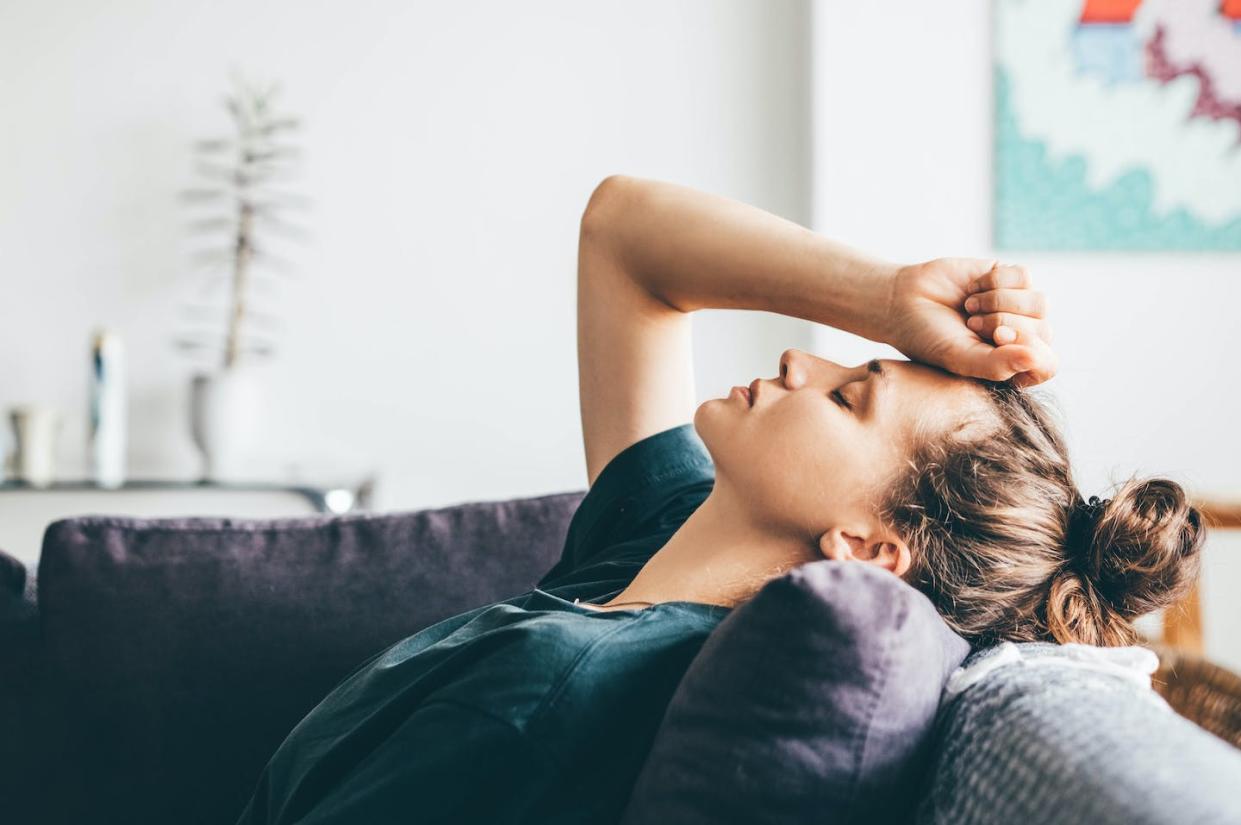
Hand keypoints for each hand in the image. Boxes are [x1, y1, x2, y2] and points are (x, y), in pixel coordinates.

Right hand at [884, 258, 1056, 387]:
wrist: (903, 301)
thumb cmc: (929, 338)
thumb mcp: (960, 359)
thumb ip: (998, 365)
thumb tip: (1037, 358)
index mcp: (1011, 366)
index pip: (1046, 364)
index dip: (1027, 350)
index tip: (995, 339)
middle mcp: (1020, 338)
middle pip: (1043, 331)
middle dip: (1004, 324)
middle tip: (971, 324)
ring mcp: (1018, 307)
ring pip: (1039, 303)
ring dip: (999, 303)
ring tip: (970, 308)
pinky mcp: (1009, 278)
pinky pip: (1024, 276)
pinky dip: (995, 281)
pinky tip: (973, 289)